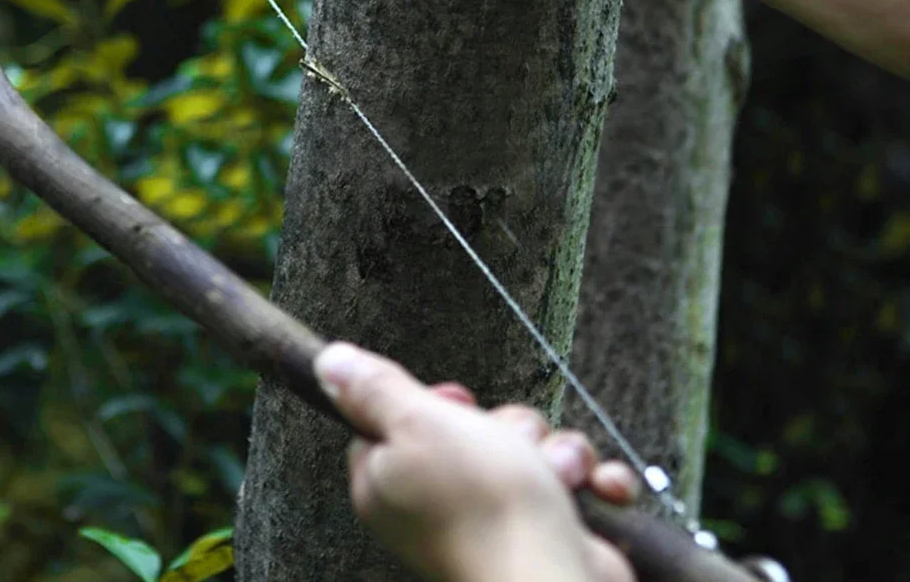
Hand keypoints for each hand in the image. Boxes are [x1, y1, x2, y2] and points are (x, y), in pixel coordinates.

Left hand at [314, 342, 636, 581]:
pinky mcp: (547, 528)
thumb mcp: (419, 422)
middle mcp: (439, 502)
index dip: (432, 403)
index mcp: (392, 479)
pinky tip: (594, 492)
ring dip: (558, 454)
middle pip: (474, 426)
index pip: (398, 420)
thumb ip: (375, 390)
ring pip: (530, 447)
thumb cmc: (485, 503)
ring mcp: (496, 517)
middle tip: (511, 447)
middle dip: (512, 426)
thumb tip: (328, 362)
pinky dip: (591, 483)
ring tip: (559, 478)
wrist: (554, 581)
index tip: (456, 404)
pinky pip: (573, 481)